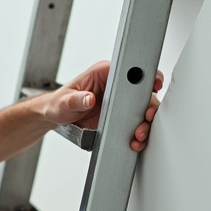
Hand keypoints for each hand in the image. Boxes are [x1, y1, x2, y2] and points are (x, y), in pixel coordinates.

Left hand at [42, 60, 162, 151]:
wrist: (58, 117)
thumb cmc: (59, 103)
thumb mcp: (64, 102)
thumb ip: (76, 100)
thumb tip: (89, 98)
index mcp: (103, 72)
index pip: (129, 69)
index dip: (145, 76)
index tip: (153, 85)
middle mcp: (115, 85)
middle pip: (142, 91)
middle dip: (148, 105)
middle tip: (146, 117)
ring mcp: (120, 100)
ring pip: (142, 108)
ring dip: (145, 122)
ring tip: (138, 135)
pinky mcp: (120, 115)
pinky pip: (135, 121)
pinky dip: (138, 131)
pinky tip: (134, 140)